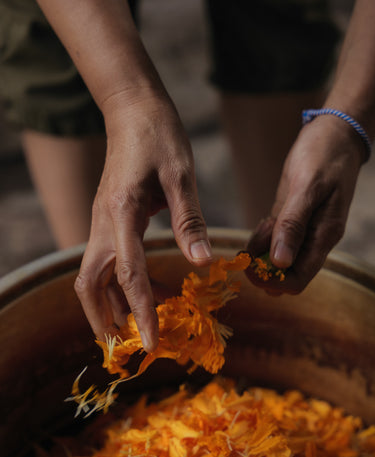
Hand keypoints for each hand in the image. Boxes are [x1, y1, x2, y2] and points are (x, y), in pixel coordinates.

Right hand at [74, 92, 211, 350]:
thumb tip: (202, 264)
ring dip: (110, 305)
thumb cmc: (160, 136)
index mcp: (121, 213)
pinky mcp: (108, 219)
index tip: (153, 344)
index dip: (140, 313)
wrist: (132, 108)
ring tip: (136, 328)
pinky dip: (120, 285)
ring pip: (94, 276)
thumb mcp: (181, 176)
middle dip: (103, 320)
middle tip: (126, 348)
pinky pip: (107, 262)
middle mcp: (102, 222)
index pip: (129, 275)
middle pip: (90, 284)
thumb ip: (190, 221)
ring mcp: (101, 221)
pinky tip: (144, 293)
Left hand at [247, 115, 363, 293]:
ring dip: (260, 254)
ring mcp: (305, 231)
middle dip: (262, 270)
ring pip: (278, 260)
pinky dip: (263, 240)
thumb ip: (293, 224)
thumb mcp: (307, 187)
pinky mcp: (294, 220)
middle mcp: (315, 240)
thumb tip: (280, 262)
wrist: (335, 134)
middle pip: (286, 275)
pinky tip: (260, 226)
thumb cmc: (324, 155)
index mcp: (324, 237)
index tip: (250, 268)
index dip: (272, 281)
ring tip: (257, 232)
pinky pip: (276, 241)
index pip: (297, 281)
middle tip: (246, 251)